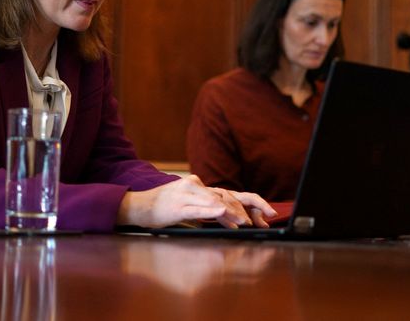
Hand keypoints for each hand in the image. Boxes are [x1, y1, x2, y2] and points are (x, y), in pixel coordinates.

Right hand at [116, 175, 276, 228]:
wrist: (140, 206)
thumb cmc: (166, 208)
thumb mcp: (191, 206)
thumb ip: (210, 209)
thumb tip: (233, 217)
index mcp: (202, 187)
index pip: (232, 193)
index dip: (253, 202)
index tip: (269, 213)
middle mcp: (197, 186)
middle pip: (228, 195)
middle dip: (248, 208)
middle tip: (264, 220)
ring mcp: (187, 195)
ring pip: (215, 202)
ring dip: (232, 213)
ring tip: (246, 223)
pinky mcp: (178, 206)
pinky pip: (198, 209)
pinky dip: (212, 211)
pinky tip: (223, 213)